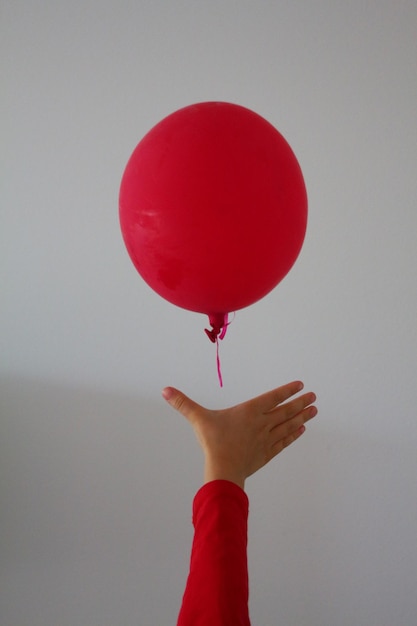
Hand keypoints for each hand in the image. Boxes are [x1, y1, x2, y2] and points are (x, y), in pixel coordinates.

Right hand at [162, 381, 316, 488]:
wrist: (224, 469)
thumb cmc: (212, 442)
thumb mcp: (198, 419)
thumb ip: (183, 403)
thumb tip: (165, 390)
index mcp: (249, 411)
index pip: (272, 398)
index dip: (287, 390)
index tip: (301, 384)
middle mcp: (261, 423)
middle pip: (285, 410)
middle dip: (301, 402)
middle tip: (314, 396)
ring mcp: (266, 439)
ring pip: (288, 425)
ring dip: (302, 416)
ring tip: (315, 409)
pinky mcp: (267, 453)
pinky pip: (284, 442)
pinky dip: (293, 434)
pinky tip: (301, 429)